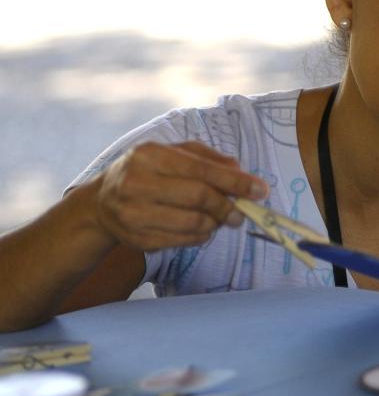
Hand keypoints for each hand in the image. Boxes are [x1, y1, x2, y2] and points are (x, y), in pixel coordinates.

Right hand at [88, 141, 268, 250]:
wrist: (102, 203)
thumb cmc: (148, 172)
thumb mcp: (174, 153)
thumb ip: (208, 158)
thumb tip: (240, 170)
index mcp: (150, 155)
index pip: (201, 170)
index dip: (235, 181)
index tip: (260, 191)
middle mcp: (136, 182)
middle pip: (198, 197)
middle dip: (227, 206)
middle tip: (241, 213)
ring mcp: (133, 213)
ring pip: (192, 223)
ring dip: (215, 223)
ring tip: (220, 219)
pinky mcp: (136, 239)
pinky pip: (181, 241)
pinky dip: (199, 236)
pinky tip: (201, 228)